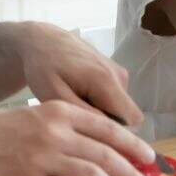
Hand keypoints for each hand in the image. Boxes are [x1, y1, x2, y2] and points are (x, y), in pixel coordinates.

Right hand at [0, 100, 153, 175]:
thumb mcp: (37, 115)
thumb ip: (70, 126)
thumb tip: (106, 147)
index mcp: (59, 112)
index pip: (108, 129)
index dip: (133, 145)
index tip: (148, 157)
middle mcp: (55, 133)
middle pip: (107, 155)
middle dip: (131, 173)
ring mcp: (43, 160)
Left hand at [13, 22, 143, 126]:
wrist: (43, 40)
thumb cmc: (44, 68)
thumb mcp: (54, 95)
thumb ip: (82, 113)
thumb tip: (108, 129)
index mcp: (106, 81)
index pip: (133, 120)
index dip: (116, 133)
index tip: (93, 135)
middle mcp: (119, 75)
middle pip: (126, 115)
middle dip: (105, 122)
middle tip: (77, 117)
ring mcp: (119, 71)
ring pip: (120, 108)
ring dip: (100, 111)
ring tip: (75, 102)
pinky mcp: (115, 70)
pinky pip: (115, 98)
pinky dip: (99, 101)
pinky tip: (79, 93)